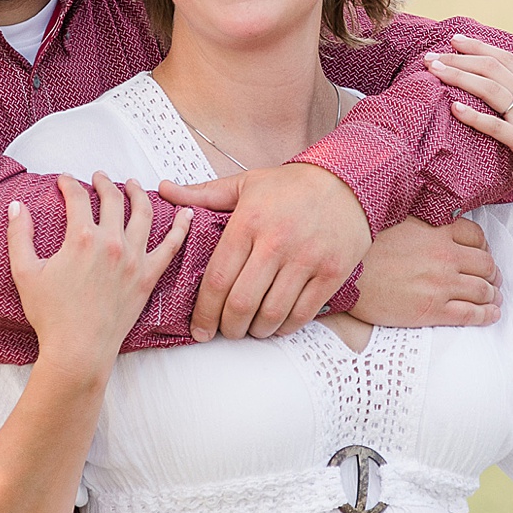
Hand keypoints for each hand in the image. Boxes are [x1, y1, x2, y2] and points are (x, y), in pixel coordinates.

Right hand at [8, 173, 191, 376]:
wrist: (79, 349)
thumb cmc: (51, 315)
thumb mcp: (25, 271)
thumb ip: (19, 235)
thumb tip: (16, 207)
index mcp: (82, 238)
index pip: (77, 197)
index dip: (69, 184)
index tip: (64, 180)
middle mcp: (112, 243)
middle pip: (113, 199)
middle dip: (104, 183)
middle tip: (99, 178)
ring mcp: (134, 259)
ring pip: (143, 214)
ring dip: (137, 193)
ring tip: (131, 184)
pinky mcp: (148, 276)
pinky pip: (171, 246)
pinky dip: (180, 226)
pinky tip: (186, 212)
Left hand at [157, 162, 370, 339]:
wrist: (349, 180)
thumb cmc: (291, 185)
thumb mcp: (245, 183)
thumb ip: (203, 193)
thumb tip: (163, 190)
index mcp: (248, 222)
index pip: (217, 279)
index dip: (204, 312)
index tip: (199, 329)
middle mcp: (276, 242)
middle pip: (241, 303)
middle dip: (228, 328)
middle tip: (224, 332)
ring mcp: (307, 259)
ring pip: (272, 314)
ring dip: (256, 331)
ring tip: (250, 330)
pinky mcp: (332, 272)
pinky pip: (303, 313)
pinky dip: (285, 327)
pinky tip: (277, 324)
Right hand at [352, 215, 502, 326]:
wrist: (345, 276)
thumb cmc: (365, 247)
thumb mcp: (396, 219)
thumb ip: (422, 219)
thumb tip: (435, 219)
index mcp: (438, 230)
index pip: (476, 236)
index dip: (484, 247)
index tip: (482, 255)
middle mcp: (445, 256)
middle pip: (485, 264)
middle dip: (492, 273)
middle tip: (493, 279)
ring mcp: (441, 284)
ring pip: (482, 290)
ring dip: (493, 295)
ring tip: (494, 299)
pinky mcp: (432, 310)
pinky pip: (470, 314)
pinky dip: (486, 315)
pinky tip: (491, 315)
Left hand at [426, 34, 512, 191]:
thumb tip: (508, 96)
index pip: (506, 60)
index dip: (479, 46)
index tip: (455, 40)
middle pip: (493, 69)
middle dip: (459, 59)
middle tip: (431, 56)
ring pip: (491, 90)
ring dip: (459, 76)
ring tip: (434, 71)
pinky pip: (496, 126)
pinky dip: (474, 116)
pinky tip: (454, 108)